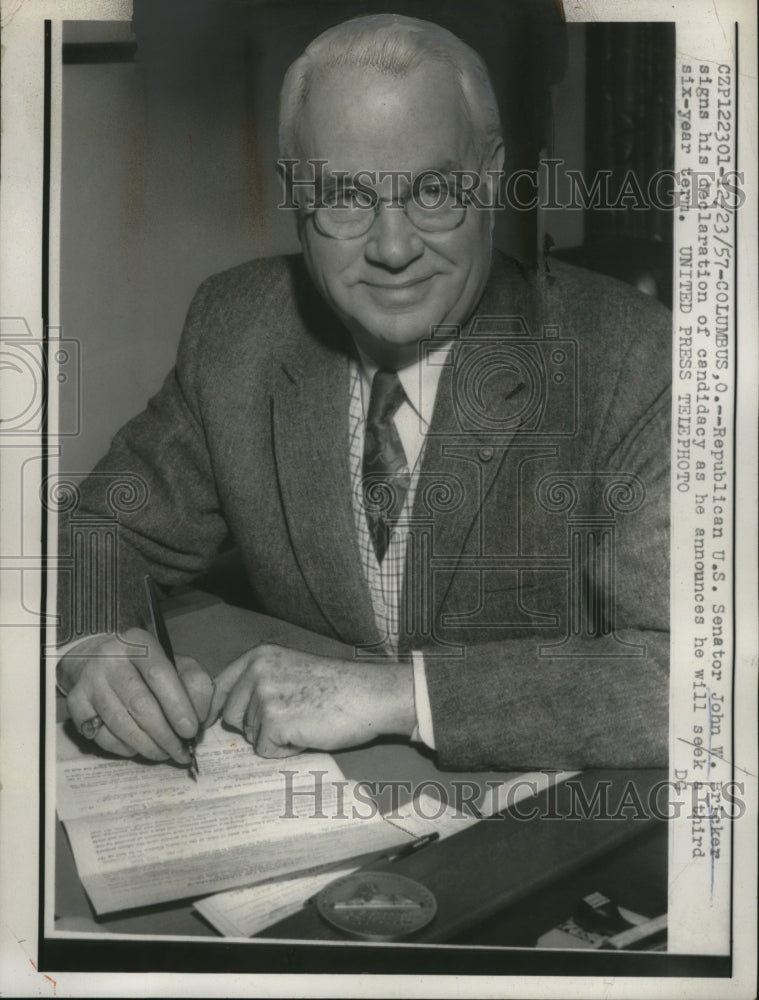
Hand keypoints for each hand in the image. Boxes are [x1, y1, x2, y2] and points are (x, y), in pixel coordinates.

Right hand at [58, 628, 213, 762]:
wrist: (99, 660)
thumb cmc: (148, 668)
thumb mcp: (176, 664)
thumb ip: (195, 684)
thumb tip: (198, 717)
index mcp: (139, 643)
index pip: (159, 676)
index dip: (177, 706)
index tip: (190, 731)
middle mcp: (110, 659)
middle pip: (139, 703)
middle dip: (164, 734)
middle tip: (181, 753)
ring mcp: (90, 682)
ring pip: (120, 723)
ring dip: (147, 746)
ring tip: (165, 754)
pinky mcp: (75, 704)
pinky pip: (101, 736)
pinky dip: (124, 748)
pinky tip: (138, 747)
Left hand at [206, 643, 415, 757]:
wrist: (368, 695)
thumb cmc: (336, 687)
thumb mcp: (289, 669)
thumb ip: (259, 681)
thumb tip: (225, 711)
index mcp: (259, 656)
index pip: (218, 687)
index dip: (215, 710)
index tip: (212, 724)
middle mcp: (257, 672)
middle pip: (230, 716)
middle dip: (254, 726)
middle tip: (290, 719)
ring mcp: (265, 696)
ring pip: (250, 736)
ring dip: (274, 738)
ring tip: (304, 722)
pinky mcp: (275, 722)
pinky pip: (266, 751)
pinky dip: (286, 751)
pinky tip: (307, 734)